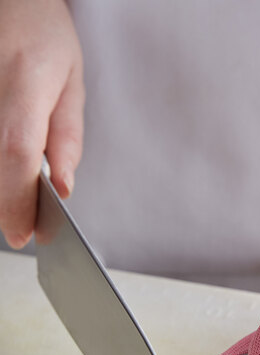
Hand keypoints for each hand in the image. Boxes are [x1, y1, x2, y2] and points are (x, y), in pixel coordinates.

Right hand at [0, 0, 83, 248]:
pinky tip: (3, 172)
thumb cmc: (39, 32)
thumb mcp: (70, 80)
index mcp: (23, 84)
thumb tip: (63, 187)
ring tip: (13, 197)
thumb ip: (66, 136)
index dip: (17, 202)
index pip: (16, 154)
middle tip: (21, 225)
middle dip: (3, 206)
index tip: (24, 235)